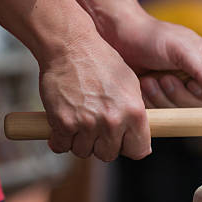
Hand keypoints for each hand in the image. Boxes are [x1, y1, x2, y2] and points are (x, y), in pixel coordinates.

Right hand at [39, 31, 149, 160]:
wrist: (71, 47)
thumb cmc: (101, 61)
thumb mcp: (130, 84)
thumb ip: (135, 113)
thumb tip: (140, 138)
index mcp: (134, 112)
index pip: (138, 151)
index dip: (130, 146)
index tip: (123, 140)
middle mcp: (112, 121)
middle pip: (108, 154)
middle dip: (103, 144)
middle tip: (97, 126)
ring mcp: (87, 124)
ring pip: (84, 152)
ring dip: (81, 141)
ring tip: (81, 118)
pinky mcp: (63, 123)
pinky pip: (61, 146)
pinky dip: (60, 138)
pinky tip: (64, 122)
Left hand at [49, 0, 201, 108]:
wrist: (118, 37)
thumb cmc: (150, 36)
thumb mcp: (179, 48)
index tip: (188, 81)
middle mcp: (197, 77)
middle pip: (199, 104)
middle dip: (177, 93)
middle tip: (162, 77)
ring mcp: (178, 89)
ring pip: (180, 111)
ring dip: (162, 97)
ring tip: (149, 79)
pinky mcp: (160, 98)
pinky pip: (162, 112)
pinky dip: (151, 101)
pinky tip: (143, 85)